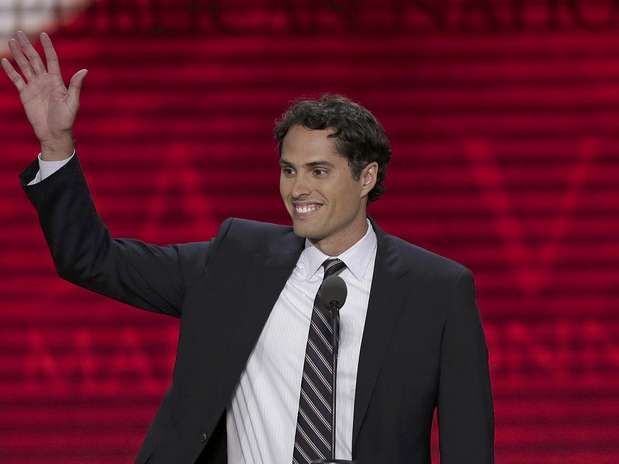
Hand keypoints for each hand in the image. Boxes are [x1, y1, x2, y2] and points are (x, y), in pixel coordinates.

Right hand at [1, 30, 86, 157]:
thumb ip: (75, 85)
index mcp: (57, 81)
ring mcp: (34, 86)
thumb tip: (84, 70)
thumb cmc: (66, 120)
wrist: (54, 133)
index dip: (47, 47)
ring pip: (24, 66)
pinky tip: (4, 60)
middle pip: (34, 59)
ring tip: (11, 41)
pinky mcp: (25, 94)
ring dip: (17, 54)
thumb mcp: (72, 102)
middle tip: (19, 32)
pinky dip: (10, 70)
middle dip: (27, 46)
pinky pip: (16, 79)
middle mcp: (44, 81)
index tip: (44, 34)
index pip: (51, 59)